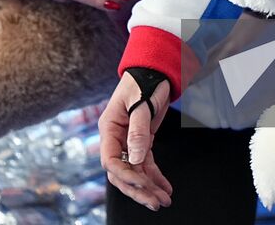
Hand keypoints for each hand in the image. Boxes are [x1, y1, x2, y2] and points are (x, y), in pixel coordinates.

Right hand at [99, 71, 172, 210]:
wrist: (155, 69)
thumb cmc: (145, 81)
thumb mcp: (142, 104)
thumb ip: (138, 131)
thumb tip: (134, 159)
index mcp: (109, 127)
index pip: (110, 160)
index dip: (125, 175)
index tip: (143, 183)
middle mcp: (115, 137)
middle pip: (122, 172)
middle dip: (138, 189)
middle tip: (155, 203)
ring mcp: (128, 141)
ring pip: (135, 171)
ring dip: (149, 187)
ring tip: (164, 201)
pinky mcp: (141, 141)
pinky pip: (146, 164)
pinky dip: (156, 177)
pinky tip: (166, 188)